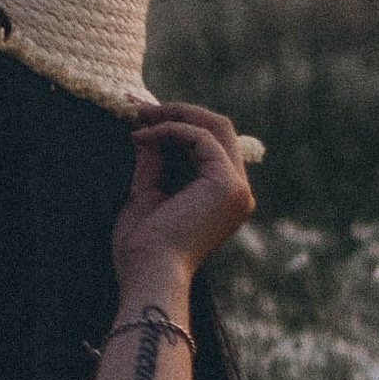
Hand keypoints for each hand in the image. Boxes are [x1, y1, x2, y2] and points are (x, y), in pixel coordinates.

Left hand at [111, 104, 255, 298]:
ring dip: (175, 114)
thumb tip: (145, 131)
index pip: (212, 144)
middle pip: (220, 129)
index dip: (180, 122)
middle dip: (179, 112)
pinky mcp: (227, 184)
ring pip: (216, 127)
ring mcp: (237, 189)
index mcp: (224, 198)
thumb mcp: (146, 194)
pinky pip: (201, 138)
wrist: (147, 273)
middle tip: (139, 106)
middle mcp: (238, 193)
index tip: (141, 115)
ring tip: (140, 114)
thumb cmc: (143, 247)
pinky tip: (145, 135)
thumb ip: (153, 162)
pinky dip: (172, 129)